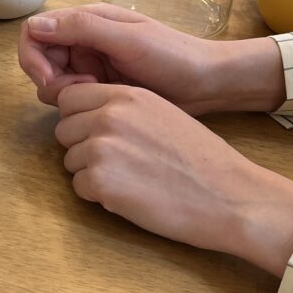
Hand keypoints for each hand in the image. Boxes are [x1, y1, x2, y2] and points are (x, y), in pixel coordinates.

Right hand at [19, 3, 285, 114]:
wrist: (208, 83)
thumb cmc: (173, 56)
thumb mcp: (127, 39)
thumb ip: (82, 29)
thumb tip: (35, 25)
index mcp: (87, 20)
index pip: (35, 32)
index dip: (33, 58)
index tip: (51, 79)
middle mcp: (83, 40)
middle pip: (40, 59)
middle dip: (50, 79)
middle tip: (81, 90)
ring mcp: (91, 64)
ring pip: (53, 81)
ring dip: (65, 93)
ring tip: (97, 95)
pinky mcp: (99, 86)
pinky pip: (71, 96)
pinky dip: (77, 103)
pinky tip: (103, 103)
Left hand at [55, 83, 292, 276]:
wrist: (229, 197)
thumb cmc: (200, 160)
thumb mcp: (161, 114)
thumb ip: (123, 110)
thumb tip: (88, 114)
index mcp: (126, 96)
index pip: (69, 98)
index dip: (79, 118)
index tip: (97, 133)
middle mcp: (108, 116)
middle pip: (64, 130)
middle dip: (82, 147)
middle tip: (119, 163)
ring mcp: (101, 148)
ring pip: (70, 160)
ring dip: (91, 173)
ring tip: (130, 179)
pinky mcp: (99, 181)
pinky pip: (79, 188)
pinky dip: (99, 196)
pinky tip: (131, 195)